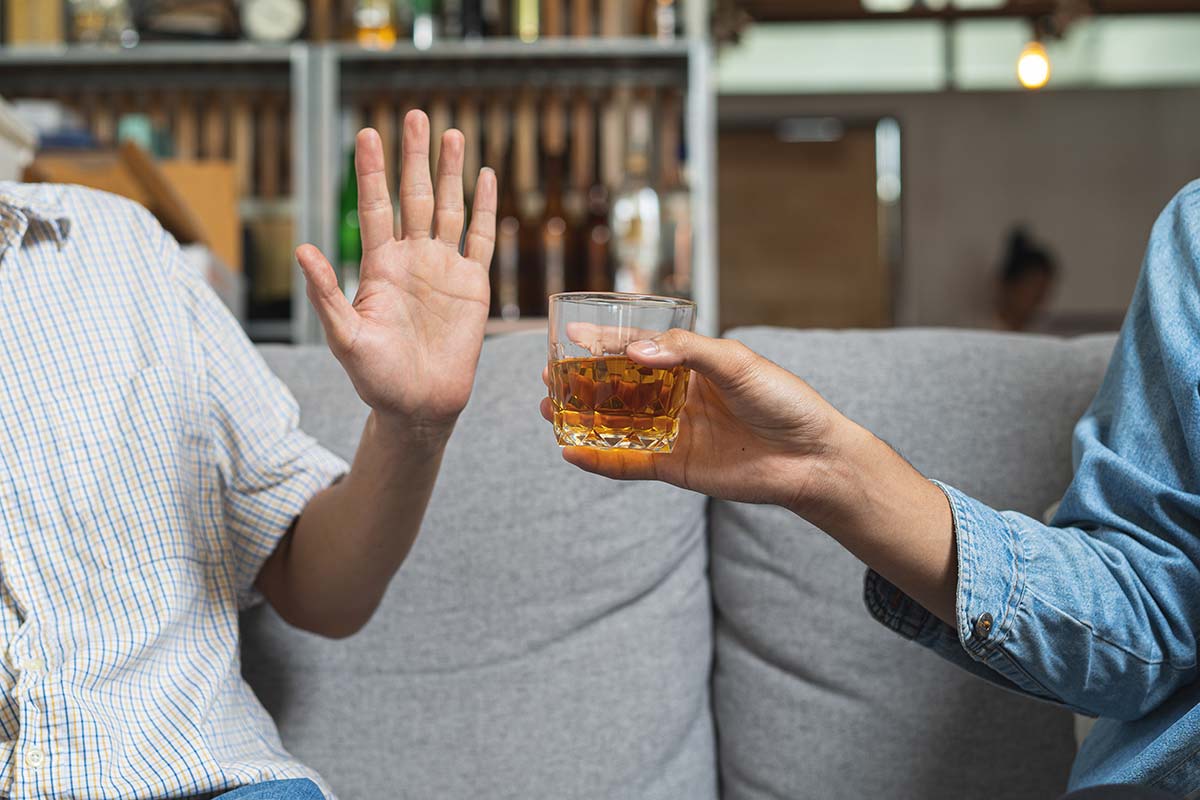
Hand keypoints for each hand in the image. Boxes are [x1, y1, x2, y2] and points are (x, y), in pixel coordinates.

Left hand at [296, 110, 496, 439]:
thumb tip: (302, 249)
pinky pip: (481, 240)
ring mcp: (444, 270)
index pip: (375, 208)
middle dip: (414, 157)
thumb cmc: (376, 379)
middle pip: (413, 197)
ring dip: (450, 173)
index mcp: (379, 268)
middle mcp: (412, 260)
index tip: (367, 134)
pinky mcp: (473, 287)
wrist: (419, 407)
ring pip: (448, 209)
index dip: (372, 171)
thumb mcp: (345, 337)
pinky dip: (484, 209)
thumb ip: (326, 294)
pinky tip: (485, 178)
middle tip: (415, 116)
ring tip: (452, 133)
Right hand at [539, 329, 857, 513]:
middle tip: (549, 374)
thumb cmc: (783, 400)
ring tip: (549, 408)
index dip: (603, 341)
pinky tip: (571, 452)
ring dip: (581, 418)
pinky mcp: (675, 467)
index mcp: (690, 365)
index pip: (637, 348)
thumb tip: (632, 350)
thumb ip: (685, 352)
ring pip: (616, 424)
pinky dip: (599, 460)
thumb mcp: (736, 362)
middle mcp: (676, 397)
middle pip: (617, 386)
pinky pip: (628, 463)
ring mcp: (673, 433)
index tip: (570, 334)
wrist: (810, 456)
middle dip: (581, 380)